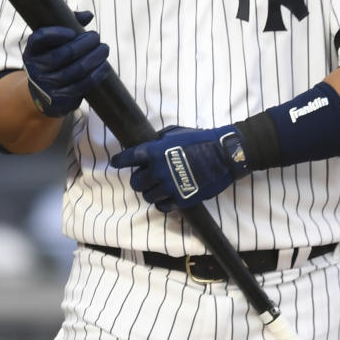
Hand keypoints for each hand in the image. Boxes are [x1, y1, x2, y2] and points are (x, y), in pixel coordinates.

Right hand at [22, 11, 109, 116]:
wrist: (44, 95)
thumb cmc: (52, 60)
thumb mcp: (52, 44)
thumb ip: (68, 24)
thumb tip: (88, 16)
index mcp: (32, 52)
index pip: (39, 39)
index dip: (56, 34)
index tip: (72, 32)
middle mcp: (36, 69)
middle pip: (63, 54)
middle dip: (84, 44)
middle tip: (96, 37)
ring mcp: (48, 86)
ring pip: (75, 70)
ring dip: (94, 58)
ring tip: (104, 49)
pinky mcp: (62, 98)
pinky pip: (83, 85)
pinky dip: (96, 74)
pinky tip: (104, 65)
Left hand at [111, 124, 249, 210]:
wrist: (223, 155)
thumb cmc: (200, 139)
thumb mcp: (175, 133)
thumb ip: (158, 142)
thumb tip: (149, 146)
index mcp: (154, 151)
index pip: (128, 158)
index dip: (119, 161)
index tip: (116, 162)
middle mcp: (158, 171)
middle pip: (136, 182)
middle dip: (138, 179)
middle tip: (144, 177)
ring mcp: (169, 187)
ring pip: (147, 196)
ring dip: (150, 191)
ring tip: (157, 188)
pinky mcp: (181, 199)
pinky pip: (162, 206)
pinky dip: (162, 202)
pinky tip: (166, 197)